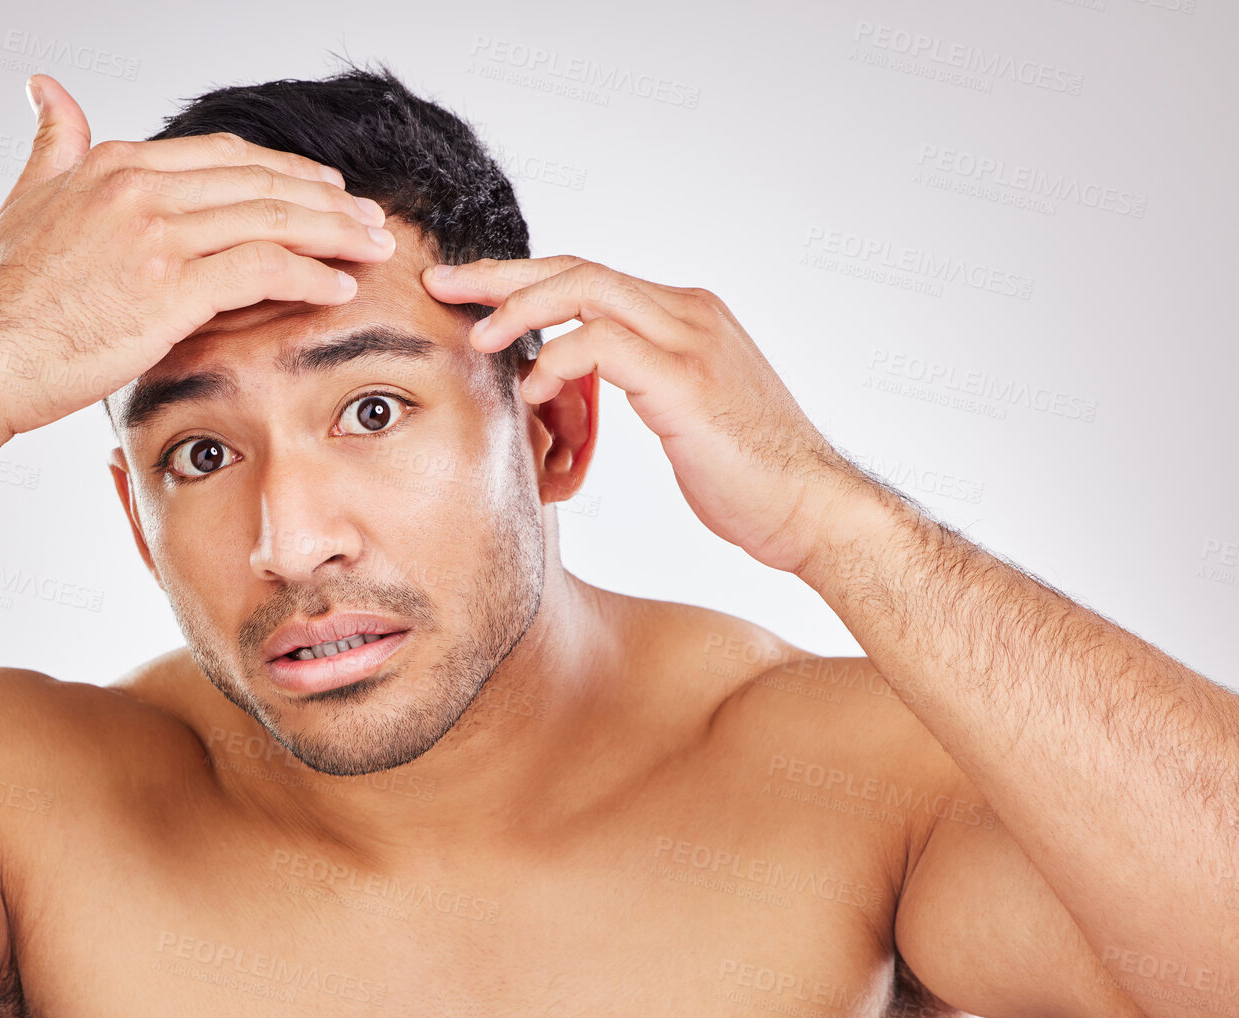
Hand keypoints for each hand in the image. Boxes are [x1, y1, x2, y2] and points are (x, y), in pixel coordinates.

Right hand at [0, 74, 396, 440]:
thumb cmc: (3, 298)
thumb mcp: (27, 197)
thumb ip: (53, 142)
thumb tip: (44, 88)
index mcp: (114, 164)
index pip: (225, 156)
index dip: (283, 172)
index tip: (322, 190)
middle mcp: (139, 188)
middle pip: (260, 181)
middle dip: (325, 199)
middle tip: (369, 218)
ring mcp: (156, 236)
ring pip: (272, 219)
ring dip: (335, 233)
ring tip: (373, 248)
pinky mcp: (171, 288)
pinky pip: (263, 269)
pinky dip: (311, 274)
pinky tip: (339, 286)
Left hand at [423, 256, 867, 574]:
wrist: (815, 508)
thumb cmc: (750, 476)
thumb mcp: (686, 413)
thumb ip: (640, 383)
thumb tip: (581, 386)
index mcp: (686, 315)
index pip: (590, 277)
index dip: (526, 282)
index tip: (471, 295)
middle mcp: (688, 312)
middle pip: (577, 267)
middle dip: (502, 275)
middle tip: (442, 282)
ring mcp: (690, 339)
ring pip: (584, 289)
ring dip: (519, 308)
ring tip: (476, 336)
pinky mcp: (684, 379)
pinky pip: (600, 344)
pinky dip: (557, 359)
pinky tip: (533, 387)